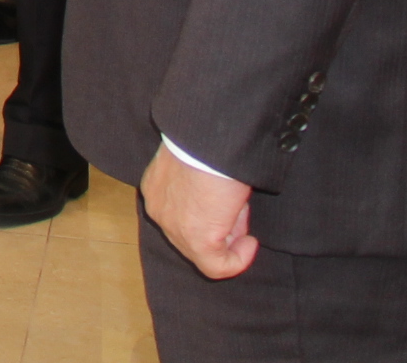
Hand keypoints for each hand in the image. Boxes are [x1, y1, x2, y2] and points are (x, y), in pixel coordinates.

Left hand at [141, 145, 256, 280]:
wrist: (211, 139)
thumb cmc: (208, 143)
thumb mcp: (198, 164)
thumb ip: (202, 190)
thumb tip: (225, 212)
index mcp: (156, 188)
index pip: (181, 213)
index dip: (210, 213)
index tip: (230, 206)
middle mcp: (159, 210)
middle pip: (191, 233)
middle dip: (220, 226)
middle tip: (240, 212)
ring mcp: (175, 228)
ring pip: (204, 251)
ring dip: (230, 239)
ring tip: (244, 215)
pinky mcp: (197, 241)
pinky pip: (217, 267)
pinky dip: (237, 261)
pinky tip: (250, 243)